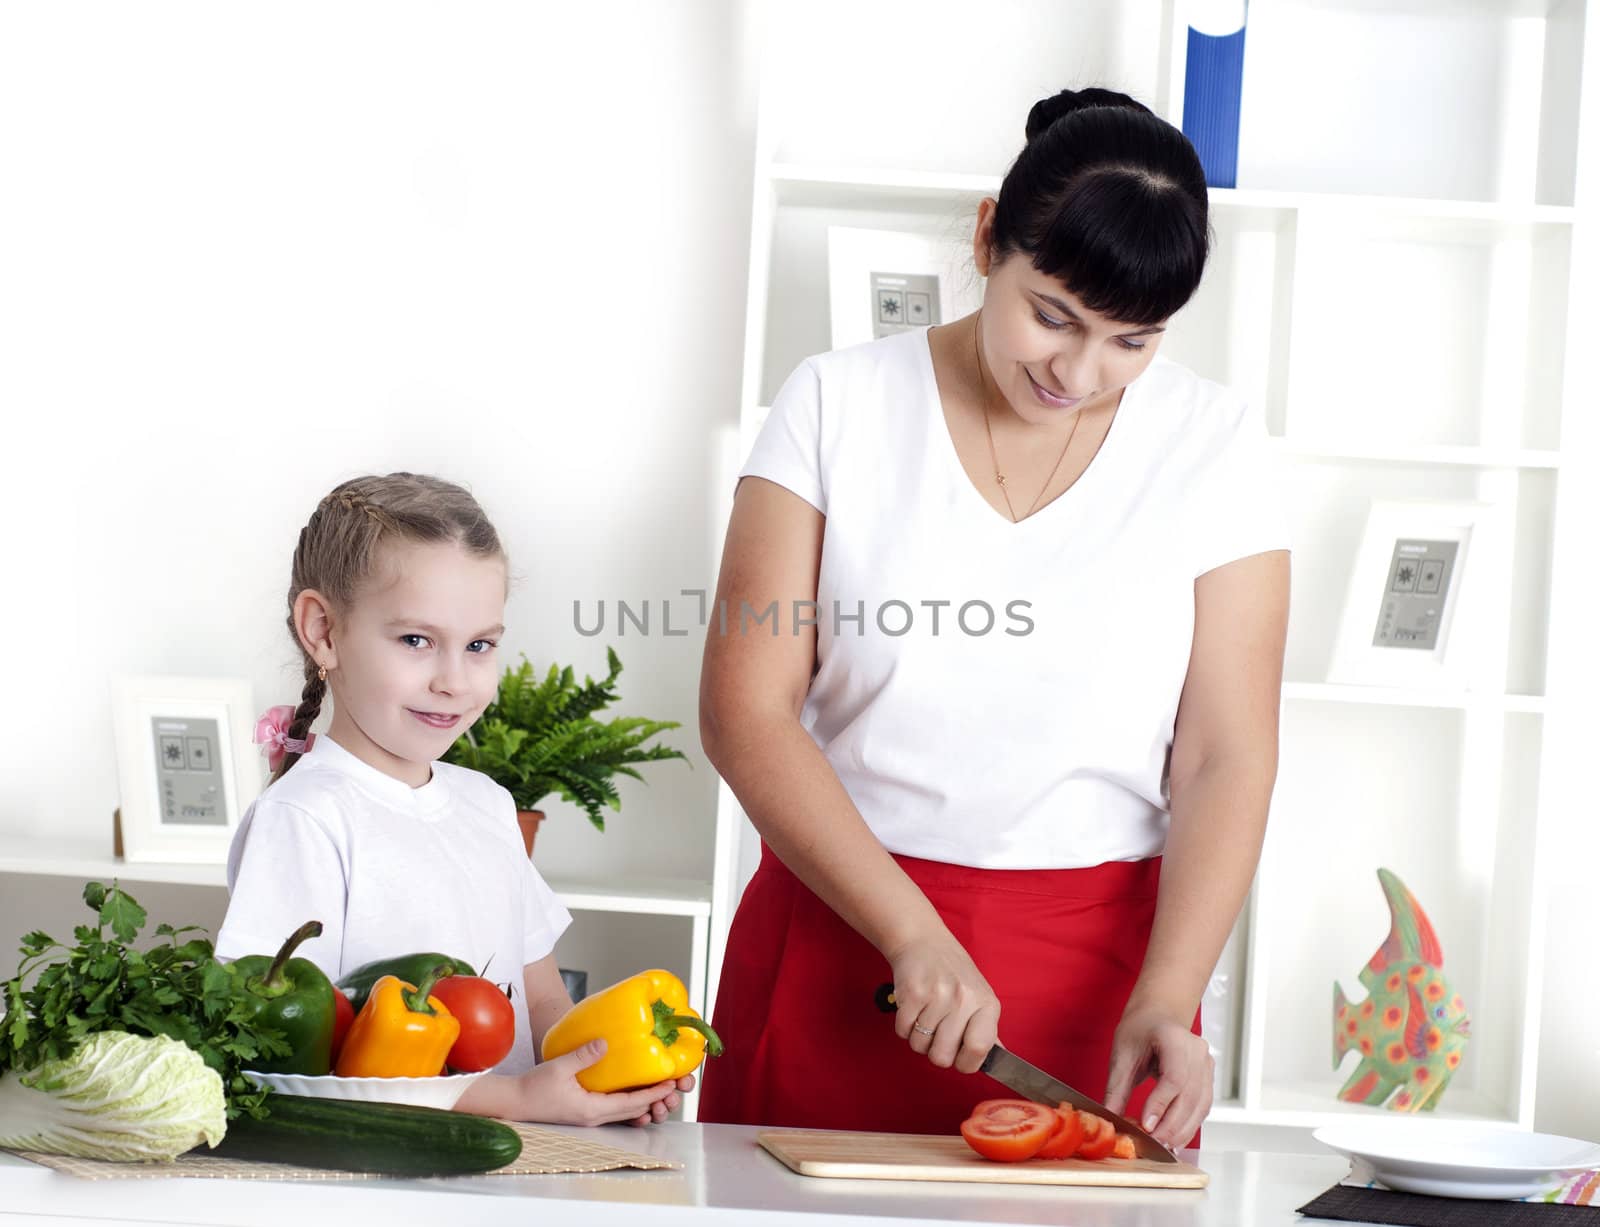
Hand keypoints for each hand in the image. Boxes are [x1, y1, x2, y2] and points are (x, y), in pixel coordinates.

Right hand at [520, 1039, 685, 1125]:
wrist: (514, 1103)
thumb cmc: (533, 1088)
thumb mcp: (559, 1068)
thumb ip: (583, 1055)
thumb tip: (605, 1042)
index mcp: (591, 1110)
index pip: (631, 1104)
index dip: (653, 1094)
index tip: (671, 1084)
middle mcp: (594, 1117)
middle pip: (633, 1111)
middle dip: (654, 1099)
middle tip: (672, 1083)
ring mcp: (589, 1117)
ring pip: (624, 1112)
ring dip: (642, 1101)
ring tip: (658, 1084)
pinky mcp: (584, 1112)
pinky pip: (613, 1109)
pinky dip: (627, 1100)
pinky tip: (631, 1086)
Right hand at [885, 931, 999, 1074]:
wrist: (923, 941)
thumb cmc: (954, 974)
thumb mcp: (979, 997)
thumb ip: (987, 1030)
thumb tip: (1000, 1060)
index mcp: (986, 1004)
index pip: (979, 1049)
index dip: (966, 1063)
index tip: (959, 1057)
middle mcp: (964, 999)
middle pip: (942, 1057)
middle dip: (935, 1052)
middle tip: (937, 1034)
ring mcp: (937, 995)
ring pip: (919, 1046)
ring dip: (918, 1037)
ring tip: (925, 1016)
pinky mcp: (912, 993)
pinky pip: (902, 1031)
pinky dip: (903, 1026)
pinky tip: (913, 1009)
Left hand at [1103, 1004, 1211, 1148]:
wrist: (1158, 1015)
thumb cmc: (1140, 1029)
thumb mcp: (1122, 1054)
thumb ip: (1116, 1088)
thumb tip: (1110, 1118)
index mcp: (1174, 1038)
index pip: (1174, 1078)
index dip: (1161, 1105)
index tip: (1146, 1126)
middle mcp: (1197, 1050)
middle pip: (1190, 1095)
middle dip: (1171, 1124)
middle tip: (1152, 1143)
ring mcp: (1207, 1064)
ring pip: (1200, 1105)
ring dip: (1182, 1130)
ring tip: (1163, 1146)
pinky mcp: (1208, 1077)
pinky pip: (1202, 1106)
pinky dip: (1190, 1125)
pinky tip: (1175, 1138)